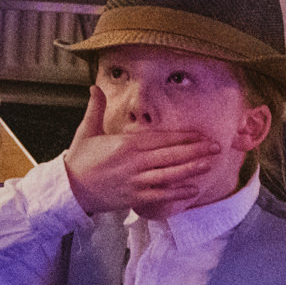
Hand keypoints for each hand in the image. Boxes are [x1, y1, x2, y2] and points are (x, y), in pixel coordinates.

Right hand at [61, 85, 221, 216]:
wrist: (70, 188)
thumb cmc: (80, 161)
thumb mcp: (87, 131)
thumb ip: (96, 109)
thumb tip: (95, 87)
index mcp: (126, 144)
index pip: (161, 138)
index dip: (183, 137)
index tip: (200, 134)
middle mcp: (134, 162)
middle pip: (171, 155)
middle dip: (195, 151)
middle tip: (215, 147)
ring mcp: (136, 181)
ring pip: (170, 174)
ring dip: (191, 169)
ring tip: (209, 164)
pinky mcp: (135, 196)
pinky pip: (161, 194)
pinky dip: (178, 192)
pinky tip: (193, 189)